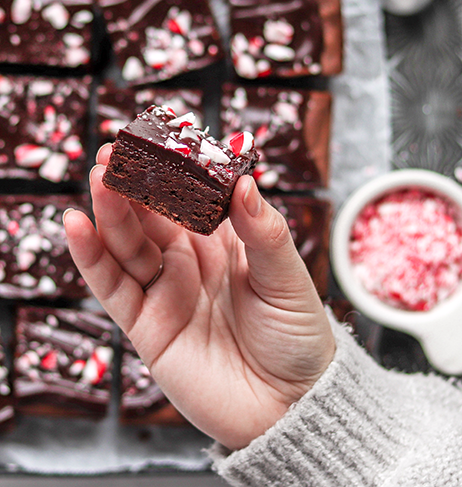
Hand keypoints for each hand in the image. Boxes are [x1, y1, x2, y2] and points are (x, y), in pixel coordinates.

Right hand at [64, 144, 335, 449]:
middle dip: (132, 185)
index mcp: (226, 245)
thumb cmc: (297, 338)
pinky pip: (114, 287)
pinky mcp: (147, 326)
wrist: (289, 404)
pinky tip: (77, 226)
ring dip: (110, 213)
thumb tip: (244, 182)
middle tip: (113, 153)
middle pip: (152, 218)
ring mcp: (166, 293)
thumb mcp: (288, 280)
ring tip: (99, 179)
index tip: (156, 143)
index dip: (172, 173)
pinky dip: (92, 258)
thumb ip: (265, 233)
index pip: (190, 200)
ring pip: (128, 246)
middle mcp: (191, 263)